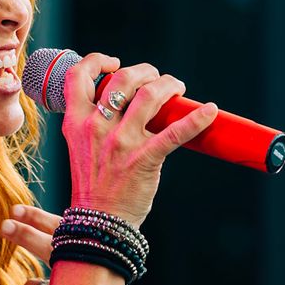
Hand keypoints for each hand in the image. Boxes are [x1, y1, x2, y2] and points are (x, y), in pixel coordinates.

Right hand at [60, 56, 217, 227]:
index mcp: (75, 121)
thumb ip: (94, 122)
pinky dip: (197, 119)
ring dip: (169, 85)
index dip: (97, 61)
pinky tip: (209, 112)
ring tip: (177, 88)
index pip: (79, 76)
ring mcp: (121, 142)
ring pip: (150, 95)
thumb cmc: (94, 185)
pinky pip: (175, 133)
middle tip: (156, 79)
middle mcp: (96, 126)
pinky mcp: (144, 158)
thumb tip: (123, 101)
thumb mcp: (80, 146)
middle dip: (145, 71)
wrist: (99, 223)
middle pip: (123, 78)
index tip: (113, 63)